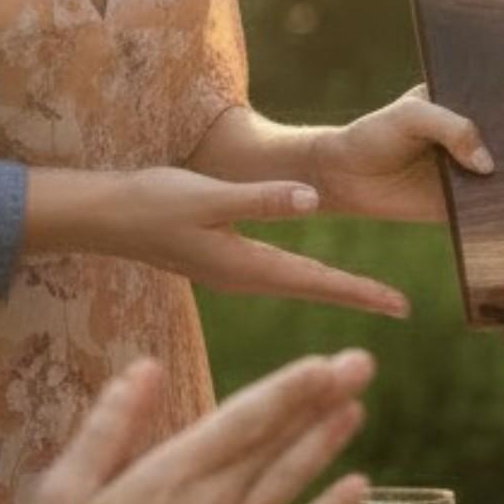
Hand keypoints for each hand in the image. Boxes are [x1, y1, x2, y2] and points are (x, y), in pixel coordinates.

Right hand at [21, 353, 372, 503]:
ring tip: (358, 407)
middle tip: (362, 364)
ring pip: (292, 481)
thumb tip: (144, 368)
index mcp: (172, 477)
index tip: (324, 361)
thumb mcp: (61, 495)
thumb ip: (108, 428)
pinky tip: (360, 487)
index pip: (245, 418)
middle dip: (323, 398)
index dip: (289, 387)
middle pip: (278, 441)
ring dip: (327, 441)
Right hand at [27, 166, 408, 318]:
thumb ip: (261, 199)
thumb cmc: (150, 200)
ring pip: (296, 285)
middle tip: (403, 307)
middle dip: (357, 296)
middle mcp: (243, 278)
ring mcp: (232, 274)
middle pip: (313, 288)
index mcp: (244, 267)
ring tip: (373, 295)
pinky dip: (307, 279)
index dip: (360, 292)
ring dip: (335, 289)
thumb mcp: (208, 196)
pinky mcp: (222, 264)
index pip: (316, 281)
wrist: (100, 215)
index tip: (400, 306)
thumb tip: (314, 201)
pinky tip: (318, 279)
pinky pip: (278, 277)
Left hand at [312, 86, 492, 221]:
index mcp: (465, 104)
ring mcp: (474, 171)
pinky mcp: (467, 204)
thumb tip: (489, 165)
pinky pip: (490, 208)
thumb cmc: (376, 135)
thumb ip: (453, 129)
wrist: (347, 177)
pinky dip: (499, 208)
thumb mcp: (412, 116)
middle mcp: (476, 137)